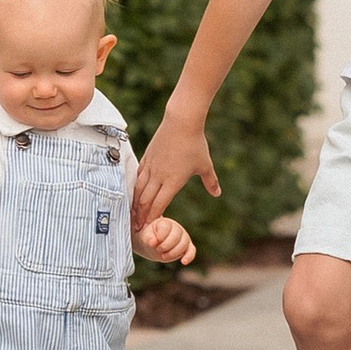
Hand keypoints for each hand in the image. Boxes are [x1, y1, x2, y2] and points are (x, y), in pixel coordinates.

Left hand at [134, 213, 197, 266]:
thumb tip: (152, 243)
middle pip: (176, 236)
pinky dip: (189, 256)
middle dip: (166, 246)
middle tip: (158, 250)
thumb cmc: (149, 238)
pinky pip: (191, 251)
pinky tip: (183, 262)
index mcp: (166, 223)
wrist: (153, 245)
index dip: (159, 238)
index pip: (166, 228)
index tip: (152, 243)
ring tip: (163, 256)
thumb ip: (148, 238)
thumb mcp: (145, 236)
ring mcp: (183, 237)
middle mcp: (177, 228)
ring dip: (173, 253)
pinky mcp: (187, 247)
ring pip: (184, 244)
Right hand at [135, 111, 219, 227]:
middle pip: (146, 200)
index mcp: (173, 182)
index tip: (149, 228)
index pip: (159, 205)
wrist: (182, 122)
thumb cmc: (195, 144)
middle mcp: (159, 176)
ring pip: (139, 189)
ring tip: (133, 213)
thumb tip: (217, 193)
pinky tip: (134, 191)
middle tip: (138, 227)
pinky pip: (138, 175)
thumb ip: (210, 181)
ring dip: (135, 203)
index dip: (153, 218)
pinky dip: (135, 186)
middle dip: (141, 215)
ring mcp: (151, 166)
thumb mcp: (205, 165)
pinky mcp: (147, 156)